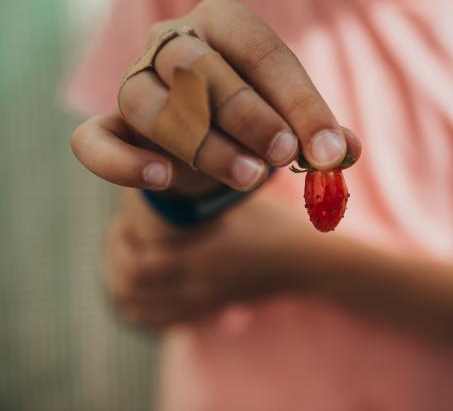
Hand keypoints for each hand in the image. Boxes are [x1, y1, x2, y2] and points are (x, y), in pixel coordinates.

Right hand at [72, 0, 360, 195]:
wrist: (207, 136)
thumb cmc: (255, 117)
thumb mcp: (290, 118)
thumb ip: (317, 131)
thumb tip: (347, 151)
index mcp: (224, 23)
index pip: (263, 52)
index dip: (300, 103)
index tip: (330, 150)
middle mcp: (173, 41)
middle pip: (201, 69)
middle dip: (249, 116)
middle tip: (285, 156)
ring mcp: (134, 80)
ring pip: (150, 103)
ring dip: (203, 144)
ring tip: (251, 177)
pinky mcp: (111, 124)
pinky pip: (93, 140)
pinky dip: (122, 164)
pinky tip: (163, 178)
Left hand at [105, 191, 313, 328]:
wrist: (308, 263)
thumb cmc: (278, 221)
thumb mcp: (243, 198)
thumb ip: (208, 184)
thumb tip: (167, 158)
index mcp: (207, 257)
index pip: (141, 267)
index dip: (121, 247)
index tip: (124, 222)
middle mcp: (200, 285)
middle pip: (132, 292)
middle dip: (115, 264)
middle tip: (121, 238)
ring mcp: (204, 302)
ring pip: (141, 311)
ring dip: (123, 287)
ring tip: (127, 259)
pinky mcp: (209, 309)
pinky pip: (160, 323)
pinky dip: (141, 309)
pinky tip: (142, 289)